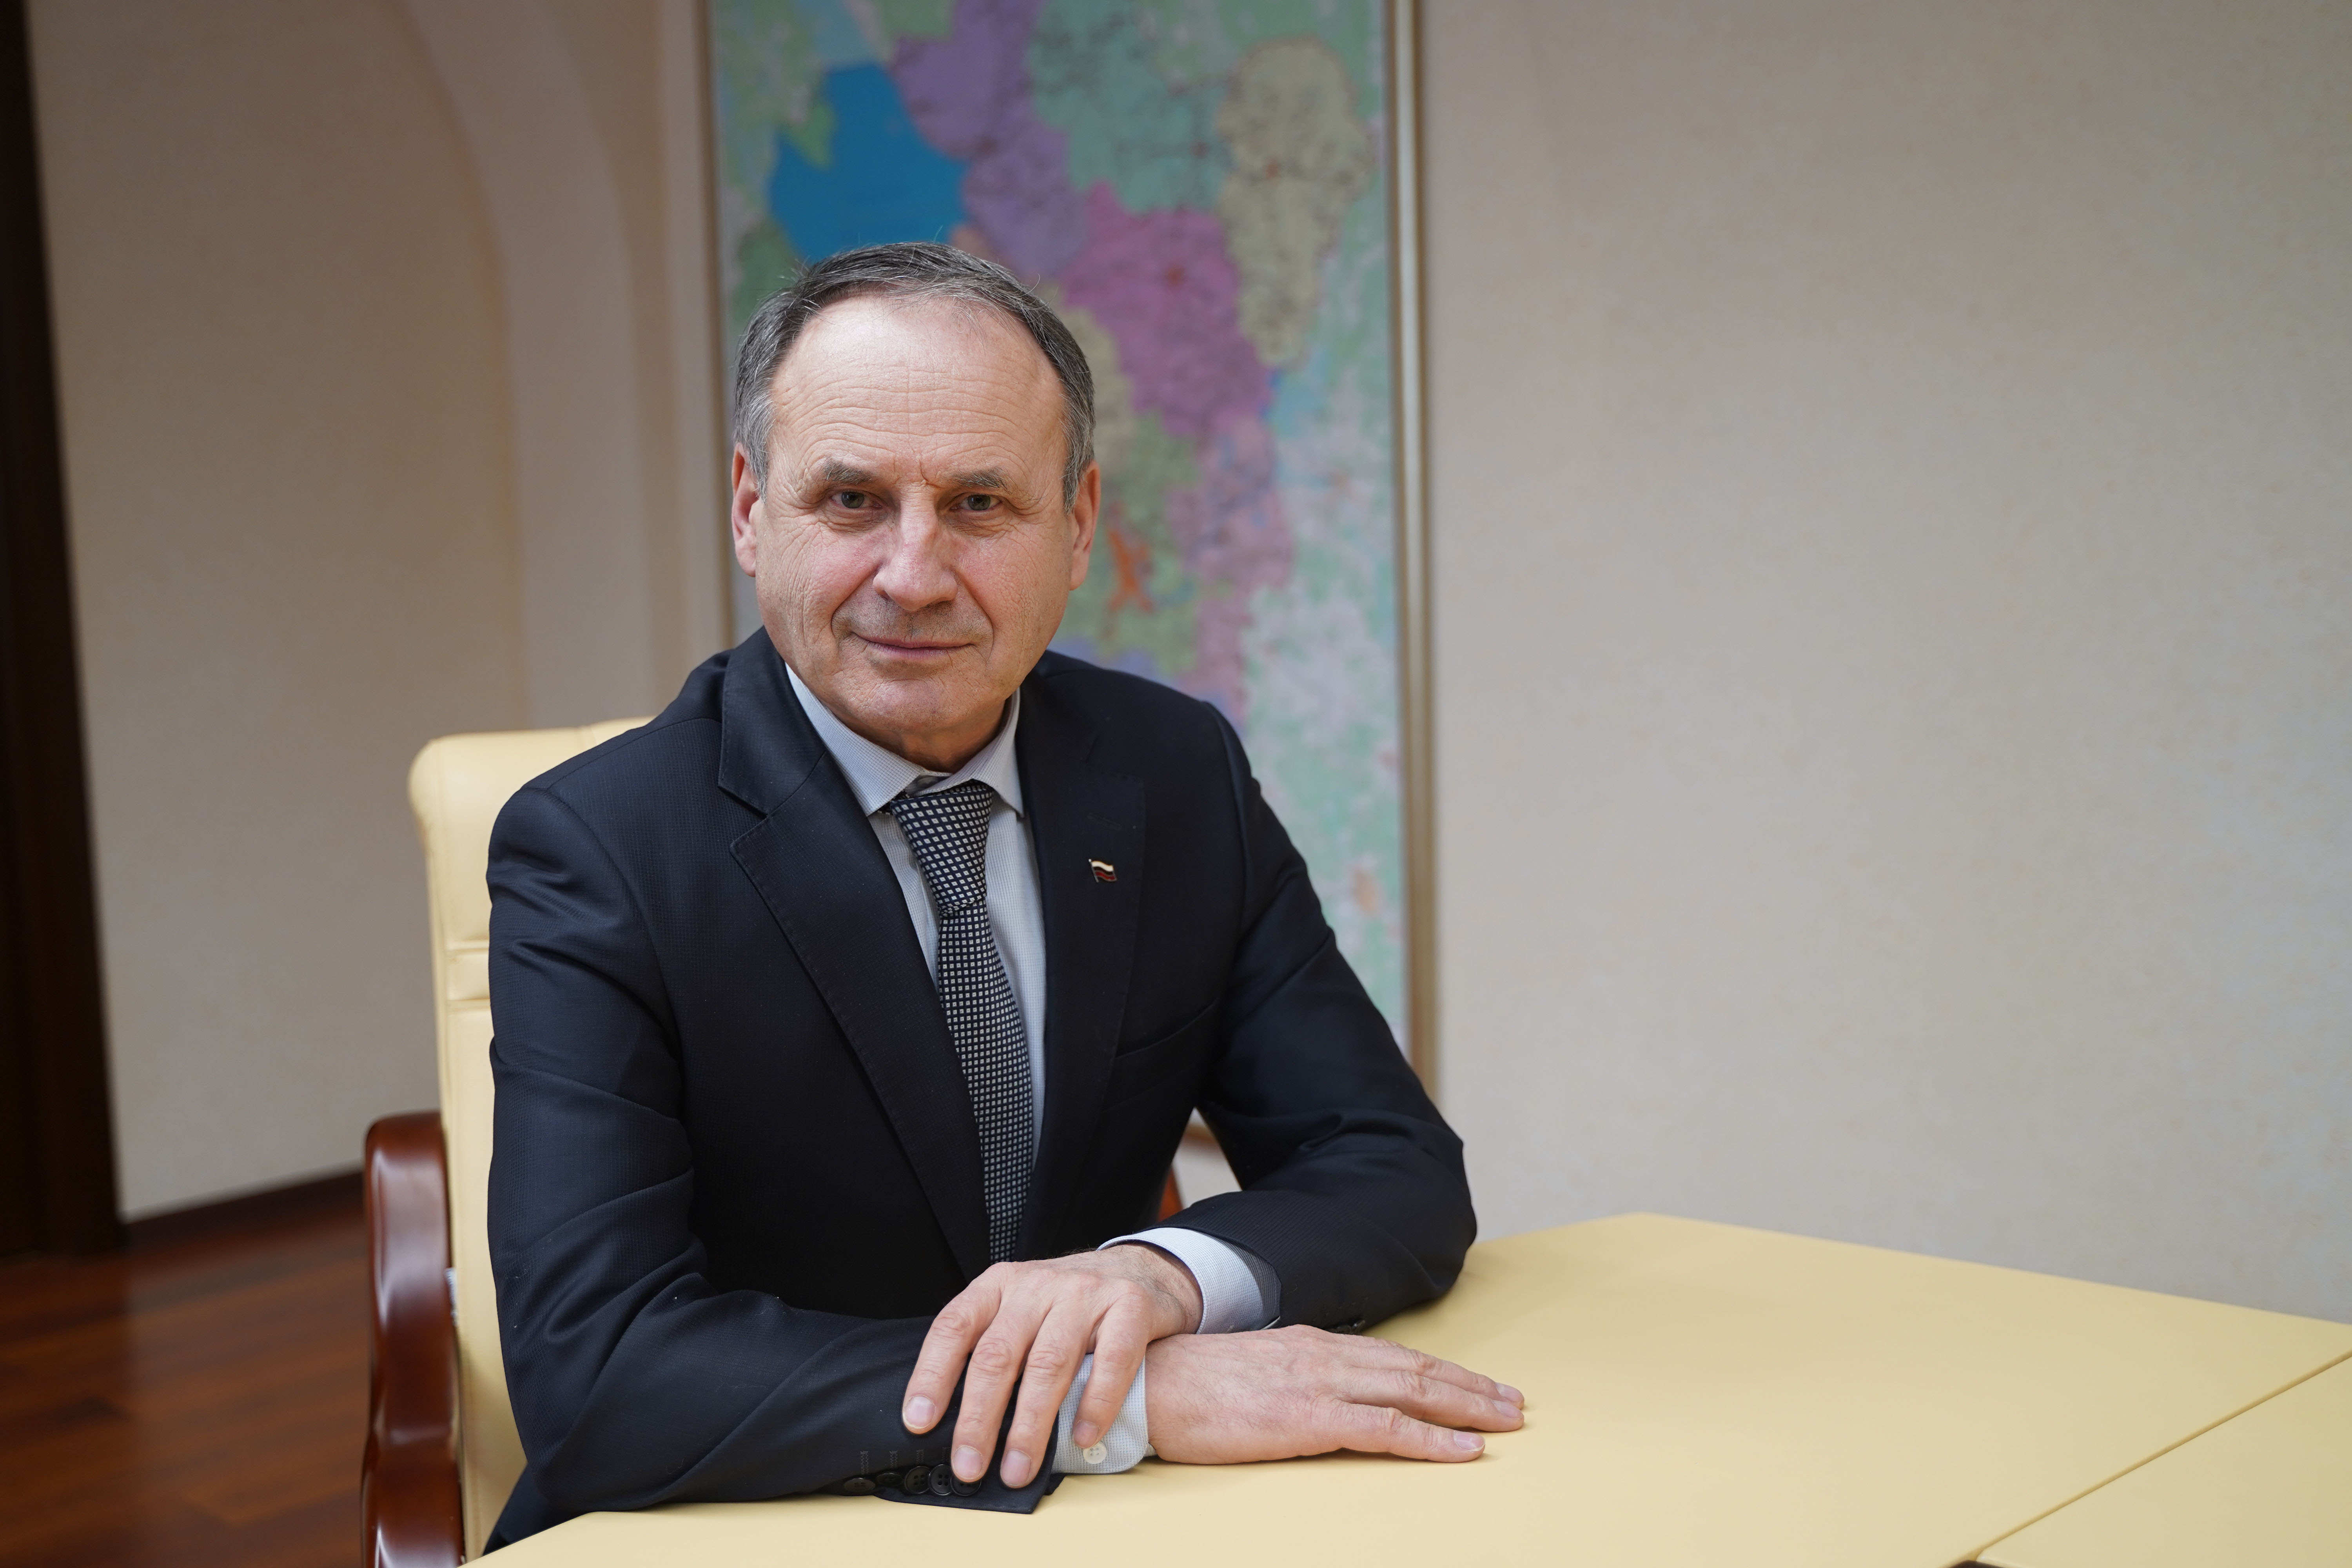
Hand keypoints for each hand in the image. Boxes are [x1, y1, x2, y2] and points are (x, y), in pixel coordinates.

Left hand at [903, 1245, 1203, 1487]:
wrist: (1141, 1270)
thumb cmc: (1069, 1306)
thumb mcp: (1020, 1310)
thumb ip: (993, 1349)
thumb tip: (954, 1425)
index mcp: (999, 1285)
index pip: (954, 1327)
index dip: (932, 1375)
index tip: (919, 1422)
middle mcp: (1037, 1284)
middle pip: (998, 1354)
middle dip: (978, 1418)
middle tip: (969, 1466)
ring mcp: (1084, 1293)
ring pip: (1048, 1363)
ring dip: (1030, 1425)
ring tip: (1018, 1469)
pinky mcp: (1130, 1306)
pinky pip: (1112, 1360)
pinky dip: (1095, 1404)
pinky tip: (1082, 1438)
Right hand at [1143, 1325, 1523, 1463]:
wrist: (1152, 1384)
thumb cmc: (1199, 1386)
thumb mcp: (1261, 1371)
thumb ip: (1302, 1377)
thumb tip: (1334, 1392)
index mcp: (1314, 1344)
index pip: (1396, 1356)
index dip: (1444, 1372)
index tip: (1481, 1386)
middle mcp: (1326, 1355)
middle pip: (1416, 1370)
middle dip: (1472, 1387)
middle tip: (1516, 1403)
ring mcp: (1319, 1384)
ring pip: (1412, 1391)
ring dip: (1467, 1407)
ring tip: (1505, 1421)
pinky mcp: (1308, 1418)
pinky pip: (1385, 1429)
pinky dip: (1431, 1439)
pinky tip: (1463, 1449)